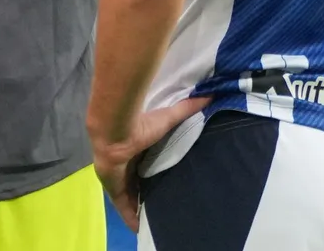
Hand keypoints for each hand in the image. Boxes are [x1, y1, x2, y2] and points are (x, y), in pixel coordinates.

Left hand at [91, 96, 208, 233]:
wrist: (115, 130)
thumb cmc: (140, 125)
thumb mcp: (168, 118)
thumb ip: (186, 108)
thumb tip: (209, 95)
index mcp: (135, 149)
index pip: (144, 164)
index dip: (152, 173)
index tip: (163, 182)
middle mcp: (125, 164)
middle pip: (137, 182)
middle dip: (146, 192)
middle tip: (162, 204)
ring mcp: (118, 178)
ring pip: (130, 196)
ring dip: (140, 206)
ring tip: (154, 217)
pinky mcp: (114, 189)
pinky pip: (123, 207)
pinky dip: (130, 216)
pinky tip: (138, 227)